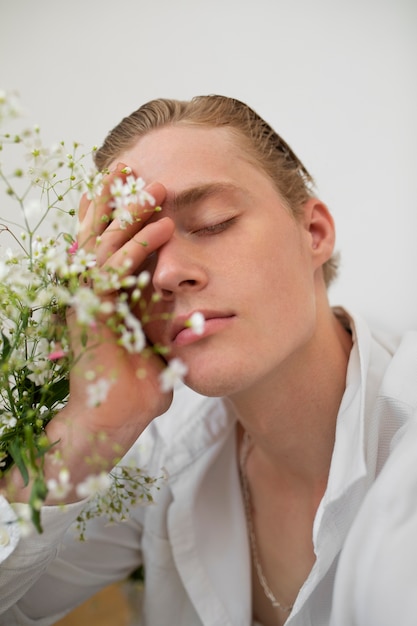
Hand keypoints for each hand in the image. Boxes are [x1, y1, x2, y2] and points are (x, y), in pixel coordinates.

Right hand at [57, 164, 174, 449]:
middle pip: (100, 234)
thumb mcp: (155, 342)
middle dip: (116, 200)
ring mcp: (89, 300)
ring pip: (105, 244)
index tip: (133, 188)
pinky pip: (115, 271)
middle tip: (133, 167)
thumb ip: (164, 319)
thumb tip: (191, 309)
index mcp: (104, 296)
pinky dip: (137, 246)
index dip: (118, 215)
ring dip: (129, 212)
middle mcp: (91, 292)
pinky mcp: (94, 312)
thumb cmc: (137, 387)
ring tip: (152, 185)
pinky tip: (161, 227)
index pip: (108, 245)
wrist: (114, 420)